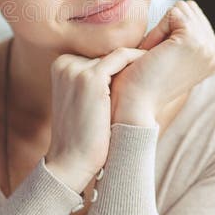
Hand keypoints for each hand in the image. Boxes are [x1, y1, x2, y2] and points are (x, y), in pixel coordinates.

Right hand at [45, 46, 145, 192]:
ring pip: (115, 54)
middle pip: (105, 54)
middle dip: (128, 62)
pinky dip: (138, 59)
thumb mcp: (80, 101)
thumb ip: (92, 81)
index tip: (140, 66)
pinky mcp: (90, 78)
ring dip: (136, 60)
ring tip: (154, 65)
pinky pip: (122, 57)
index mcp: (60, 66)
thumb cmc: (81, 135)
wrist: (71, 161)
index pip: (96, 56)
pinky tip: (150, 67)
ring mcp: (76, 69)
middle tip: (152, 64)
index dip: (119, 64)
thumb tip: (118, 71)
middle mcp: (65, 63)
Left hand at [110, 0, 214, 120]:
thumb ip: (184, 36)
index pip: (193, 16)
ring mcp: (207, 46)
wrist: (135, 104)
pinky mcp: (193, 40)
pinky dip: (158, 30)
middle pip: (188, 9)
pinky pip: (172, 13)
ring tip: (156, 56)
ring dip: (161, 30)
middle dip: (167, 27)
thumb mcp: (173, 56)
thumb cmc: (144, 80)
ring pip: (180, 9)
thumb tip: (185, 7)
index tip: (163, 58)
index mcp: (214, 56)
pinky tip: (154, 53)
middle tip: (157, 57)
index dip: (170, 31)